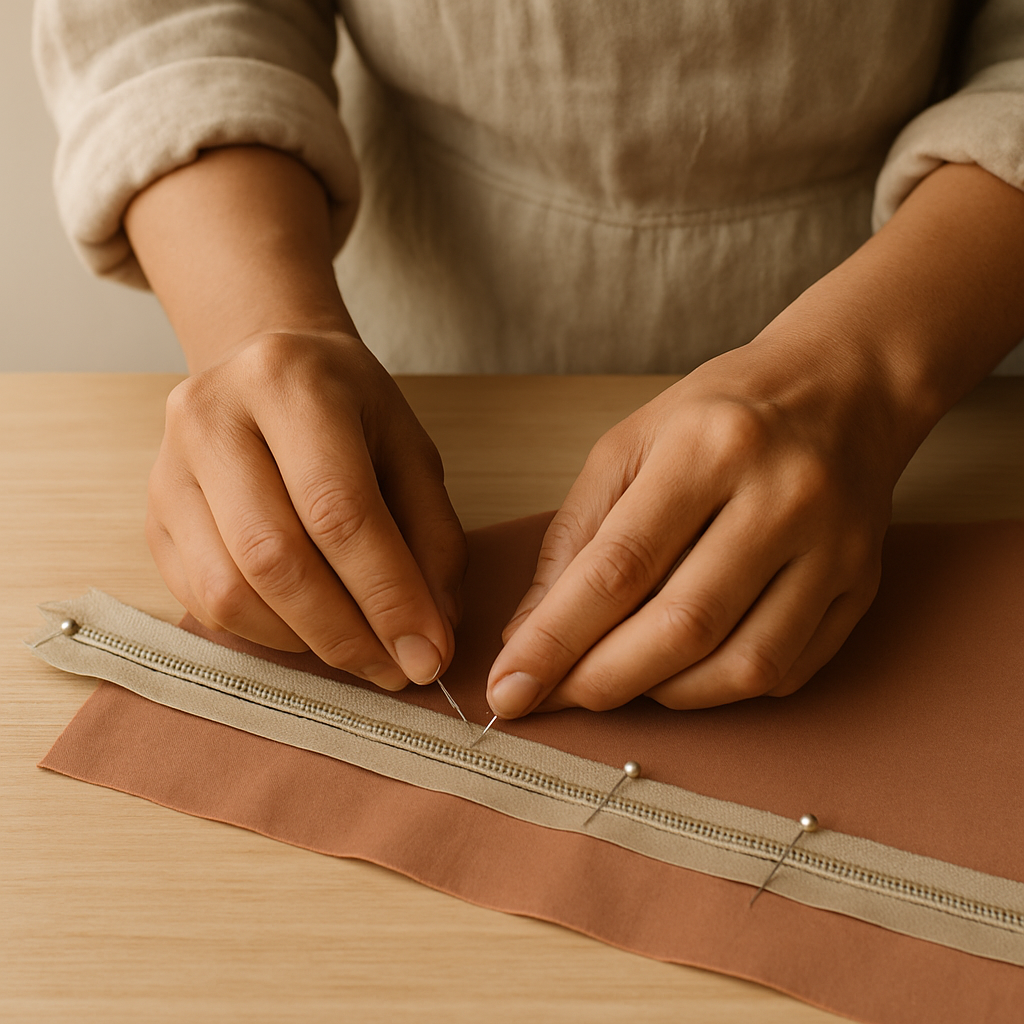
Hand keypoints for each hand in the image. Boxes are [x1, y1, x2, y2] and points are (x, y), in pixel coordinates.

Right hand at [147, 330, 466, 689]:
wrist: (268, 369)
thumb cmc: (349, 410)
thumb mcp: (410, 451)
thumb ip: (431, 538)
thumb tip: (432, 636)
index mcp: (290, 383)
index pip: (337, 509)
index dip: (387, 594)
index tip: (428, 652)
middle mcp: (213, 418)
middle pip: (274, 556)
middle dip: (345, 632)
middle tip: (397, 670)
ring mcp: (169, 469)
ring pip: (229, 590)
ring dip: (305, 642)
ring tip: (361, 653)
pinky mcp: (154, 517)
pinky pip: (202, 603)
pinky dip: (266, 633)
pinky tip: (311, 629)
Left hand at [487, 161, 1023, 717]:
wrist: (842, 390)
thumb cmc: (719, 416)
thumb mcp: (629, 446)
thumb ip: (575, 538)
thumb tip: (529, 633)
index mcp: (709, 448)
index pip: (619, 566)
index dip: (556, 639)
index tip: (510, 687)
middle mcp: (782, 498)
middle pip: (682, 625)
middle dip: (602, 680)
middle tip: (555, 697)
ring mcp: (834, 549)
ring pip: (742, 664)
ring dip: (662, 694)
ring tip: (616, 679)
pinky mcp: (862, 588)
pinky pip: (787, 672)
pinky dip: (719, 689)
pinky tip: (682, 670)